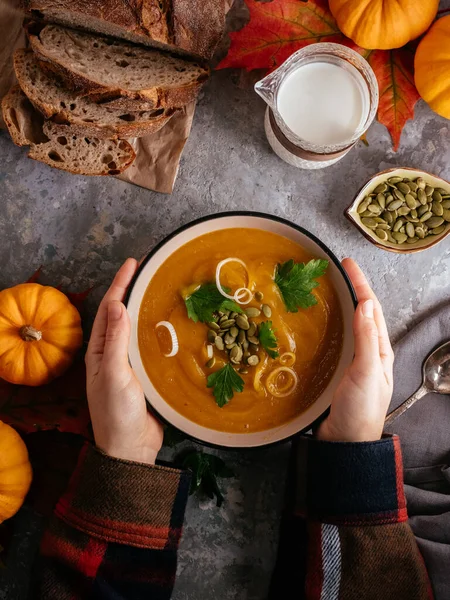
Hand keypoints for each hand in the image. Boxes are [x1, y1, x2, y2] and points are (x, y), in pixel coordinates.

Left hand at [85, 258, 162, 463]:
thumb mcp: (113, 373)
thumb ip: (116, 340)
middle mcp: (113, 353)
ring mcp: (130, 363)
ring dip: (147, 309)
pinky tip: (173, 325)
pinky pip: (153, 346)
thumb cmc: (116, 411)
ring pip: (139, 329)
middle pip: (123, 315)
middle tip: (149, 270)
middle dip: (133, 291)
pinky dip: (160, 332)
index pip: (109, 309)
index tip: (133, 263)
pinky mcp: (147, 374)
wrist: (130, 447)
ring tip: (162, 290)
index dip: (120, 284)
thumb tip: (118, 304)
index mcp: (100, 350)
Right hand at [317, 258, 393, 442]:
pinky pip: (339, 339)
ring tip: (331, 288)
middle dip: (354, 289)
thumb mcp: (366, 372)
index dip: (361, 284)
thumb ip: (366, 340)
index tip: (348, 264)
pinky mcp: (340, 370)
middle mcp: (370, 353)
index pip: (372, 309)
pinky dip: (334, 323)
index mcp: (380, 351)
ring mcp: (355, 361)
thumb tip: (366, 304)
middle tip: (338, 269)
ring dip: (344, 304)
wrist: (346, 442)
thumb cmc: (359, 410)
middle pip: (363, 313)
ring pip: (351, 325)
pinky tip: (323, 322)